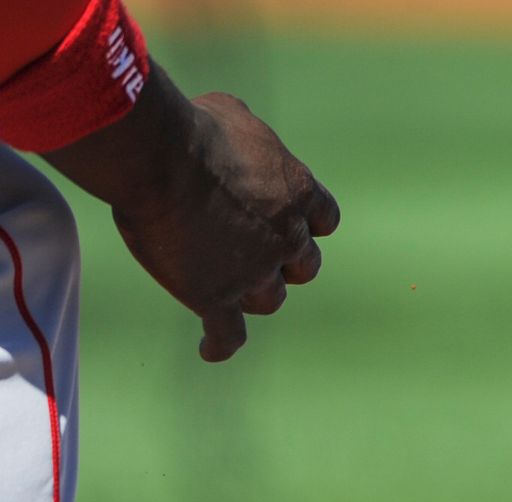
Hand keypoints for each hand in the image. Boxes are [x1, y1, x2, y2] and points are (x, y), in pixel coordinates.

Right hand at [44, 66, 339, 361]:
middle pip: (303, 267)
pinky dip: (220, 343)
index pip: (325, 220)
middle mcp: (287, 239)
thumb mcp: (233, 115)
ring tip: (228, 287)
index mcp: (298, 194)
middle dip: (286, 263)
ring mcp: (253, 273)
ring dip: (255, 293)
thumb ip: (247, 135)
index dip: (310, 225)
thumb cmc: (192, 127)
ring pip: (270, 299)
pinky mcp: (216, 296)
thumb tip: (235, 129)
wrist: (160, 158)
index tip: (297, 224)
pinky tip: (211, 351)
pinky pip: (227, 333)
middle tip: (257, 254)